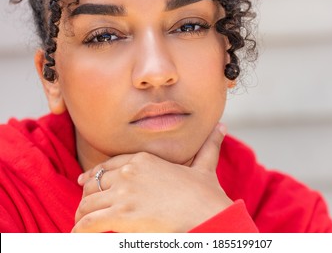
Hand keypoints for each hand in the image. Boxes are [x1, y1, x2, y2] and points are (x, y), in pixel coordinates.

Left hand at [72, 124, 231, 232]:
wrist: (208, 214)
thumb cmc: (206, 195)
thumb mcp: (205, 167)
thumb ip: (209, 146)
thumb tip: (222, 128)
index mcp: (145, 159)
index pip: (110, 164)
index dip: (95, 174)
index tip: (85, 180)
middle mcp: (130, 172)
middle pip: (95, 182)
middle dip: (88, 195)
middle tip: (85, 207)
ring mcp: (124, 192)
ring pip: (88, 202)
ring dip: (82, 214)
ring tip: (80, 223)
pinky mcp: (121, 214)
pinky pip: (89, 222)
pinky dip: (80, 230)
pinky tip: (78, 235)